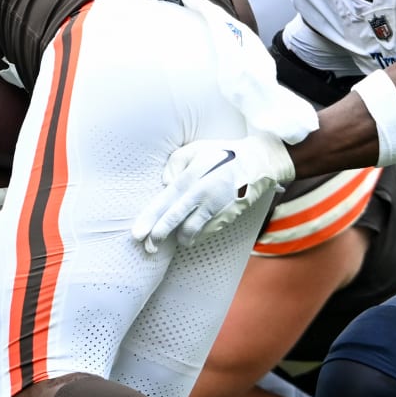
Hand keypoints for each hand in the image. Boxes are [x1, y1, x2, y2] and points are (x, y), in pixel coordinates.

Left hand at [131, 133, 293, 252]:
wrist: (258, 162)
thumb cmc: (223, 153)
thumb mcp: (195, 149)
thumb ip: (174, 164)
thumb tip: (165, 183)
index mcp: (191, 178)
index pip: (164, 203)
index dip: (149, 221)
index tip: (137, 235)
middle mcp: (202, 195)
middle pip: (174, 221)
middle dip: (158, 237)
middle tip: (149, 247)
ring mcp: (216, 208)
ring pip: (192, 232)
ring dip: (180, 238)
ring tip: (175, 239)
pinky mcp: (227, 217)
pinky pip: (207, 232)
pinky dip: (197, 235)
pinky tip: (192, 235)